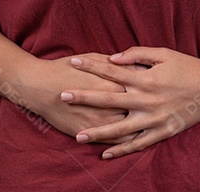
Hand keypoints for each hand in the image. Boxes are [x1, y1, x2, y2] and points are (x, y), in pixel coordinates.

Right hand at [25, 53, 150, 144]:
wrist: (40, 87)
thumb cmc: (66, 69)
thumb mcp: (91, 58)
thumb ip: (112, 63)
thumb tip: (128, 63)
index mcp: (112, 82)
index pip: (140, 84)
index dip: (151, 83)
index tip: (158, 81)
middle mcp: (111, 104)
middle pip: (140, 107)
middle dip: (152, 105)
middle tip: (159, 102)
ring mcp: (102, 120)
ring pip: (133, 127)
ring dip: (144, 126)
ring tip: (152, 122)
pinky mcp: (92, 132)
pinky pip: (117, 140)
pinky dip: (128, 140)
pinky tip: (134, 136)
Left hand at [61, 47, 199, 159]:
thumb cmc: (187, 67)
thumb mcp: (164, 54)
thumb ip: (137, 54)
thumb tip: (113, 58)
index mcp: (145, 78)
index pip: (111, 70)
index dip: (91, 65)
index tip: (73, 62)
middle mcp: (146, 99)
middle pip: (109, 99)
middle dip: (84, 97)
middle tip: (63, 96)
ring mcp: (154, 118)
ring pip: (120, 128)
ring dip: (98, 132)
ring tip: (78, 136)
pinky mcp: (162, 132)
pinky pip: (138, 144)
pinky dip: (122, 150)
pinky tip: (105, 154)